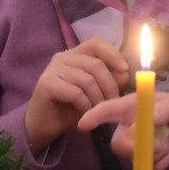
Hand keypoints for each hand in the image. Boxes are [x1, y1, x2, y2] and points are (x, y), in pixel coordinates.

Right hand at [25, 38, 128, 155]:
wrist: (43, 126)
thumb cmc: (69, 108)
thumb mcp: (94, 94)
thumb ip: (108, 81)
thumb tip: (125, 72)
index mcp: (75, 55)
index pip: (96, 43)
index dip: (113, 54)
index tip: (125, 69)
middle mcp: (62, 57)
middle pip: (95, 64)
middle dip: (109, 86)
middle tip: (112, 103)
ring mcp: (52, 69)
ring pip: (87, 80)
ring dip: (97, 99)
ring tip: (98, 112)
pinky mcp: (46, 84)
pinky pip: (75, 93)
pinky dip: (85, 106)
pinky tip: (85, 114)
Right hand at [78, 91, 168, 169]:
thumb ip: (163, 110)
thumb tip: (148, 119)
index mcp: (135, 106)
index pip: (109, 110)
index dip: (94, 116)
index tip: (83, 124)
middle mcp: (133, 125)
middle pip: (119, 143)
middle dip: (135, 148)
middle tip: (157, 146)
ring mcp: (142, 143)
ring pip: (137, 157)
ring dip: (159, 152)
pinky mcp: (153, 158)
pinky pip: (153, 165)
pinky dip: (168, 158)